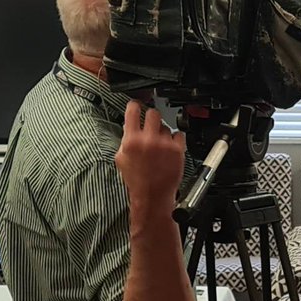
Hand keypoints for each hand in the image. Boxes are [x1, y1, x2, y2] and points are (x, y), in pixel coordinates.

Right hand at [115, 100, 185, 218]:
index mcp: (131, 140)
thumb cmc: (137, 180)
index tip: (136, 105)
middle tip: (151, 124)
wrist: (152, 195)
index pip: (133, 111)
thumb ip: (125, 140)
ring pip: (166, 126)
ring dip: (163, 132)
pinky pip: (179, 134)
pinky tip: (170, 148)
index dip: (135, 105)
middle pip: (153, 113)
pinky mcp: (178, 149)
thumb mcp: (121, 159)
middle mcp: (148, 140)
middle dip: (151, 117)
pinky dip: (176, 139)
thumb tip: (129, 127)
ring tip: (160, 146)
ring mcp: (164, 144)